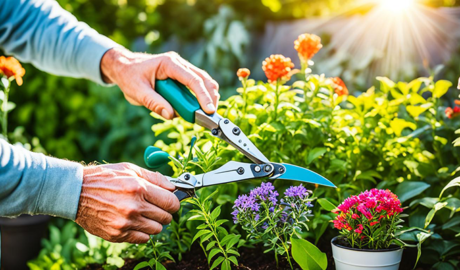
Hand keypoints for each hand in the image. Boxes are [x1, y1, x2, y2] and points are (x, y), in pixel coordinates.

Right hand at [75, 163, 179, 243]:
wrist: (76, 193)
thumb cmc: (105, 178)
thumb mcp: (130, 169)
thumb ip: (155, 178)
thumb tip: (173, 187)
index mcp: (139, 188)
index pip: (171, 202)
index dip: (174, 202)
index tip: (171, 201)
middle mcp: (133, 207)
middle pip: (166, 217)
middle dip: (165, 212)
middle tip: (157, 207)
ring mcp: (125, 223)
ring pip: (156, 230)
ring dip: (154, 222)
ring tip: (144, 214)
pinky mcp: (117, 234)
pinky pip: (142, 239)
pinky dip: (142, 232)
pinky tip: (134, 222)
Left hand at [101, 47, 219, 118]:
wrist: (123, 67)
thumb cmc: (129, 76)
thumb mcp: (137, 91)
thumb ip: (154, 103)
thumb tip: (170, 115)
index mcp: (169, 64)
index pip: (192, 79)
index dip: (203, 95)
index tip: (208, 110)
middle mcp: (178, 64)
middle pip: (204, 79)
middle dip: (210, 97)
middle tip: (211, 115)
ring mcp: (181, 69)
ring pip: (203, 82)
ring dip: (206, 98)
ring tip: (203, 114)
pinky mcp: (180, 76)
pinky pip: (195, 86)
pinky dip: (198, 98)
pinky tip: (194, 109)